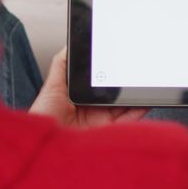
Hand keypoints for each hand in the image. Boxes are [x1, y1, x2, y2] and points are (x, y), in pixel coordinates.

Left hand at [30, 48, 148, 127]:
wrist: (42, 144)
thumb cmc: (42, 118)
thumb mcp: (51, 86)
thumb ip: (62, 65)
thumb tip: (72, 44)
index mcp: (81, 99)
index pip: (100, 84)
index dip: (111, 73)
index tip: (121, 60)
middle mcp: (93, 111)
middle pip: (116, 95)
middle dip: (127, 83)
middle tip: (136, 69)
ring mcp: (102, 123)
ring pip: (125, 106)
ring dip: (136, 95)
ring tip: (144, 82)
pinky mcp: (108, 134)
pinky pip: (128, 122)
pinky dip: (139, 111)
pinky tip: (145, 100)